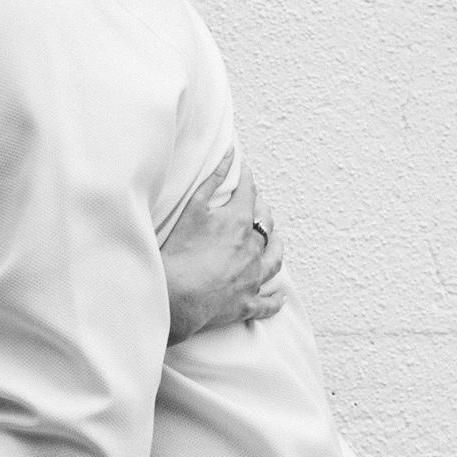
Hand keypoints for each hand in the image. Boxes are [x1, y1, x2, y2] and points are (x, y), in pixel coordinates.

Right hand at [162, 146, 285, 342]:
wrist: (178, 297)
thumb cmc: (181, 252)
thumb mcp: (193, 208)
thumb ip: (214, 179)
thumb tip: (231, 154)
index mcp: (239, 221)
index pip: (248, 193)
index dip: (246, 179)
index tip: (244, 171)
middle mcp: (253, 247)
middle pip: (266, 224)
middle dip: (262, 211)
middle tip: (256, 207)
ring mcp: (254, 277)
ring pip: (275, 259)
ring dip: (276, 248)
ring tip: (274, 242)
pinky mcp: (248, 303)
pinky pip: (269, 302)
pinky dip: (275, 298)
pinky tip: (279, 294)